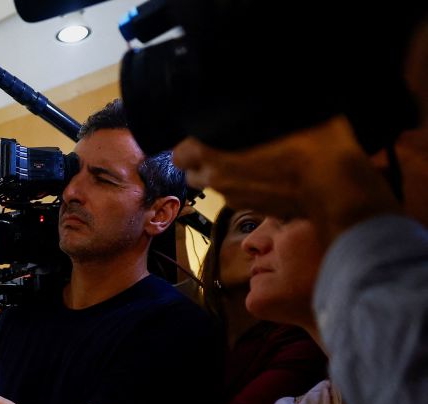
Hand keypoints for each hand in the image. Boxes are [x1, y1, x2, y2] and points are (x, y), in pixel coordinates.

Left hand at [173, 116, 399, 243]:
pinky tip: (266, 175)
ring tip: (246, 160)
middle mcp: (218, 180)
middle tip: (220, 148)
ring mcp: (235, 198)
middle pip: (193, 174)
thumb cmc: (310, 142)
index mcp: (213, 154)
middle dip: (202, 163)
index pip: (180, 154)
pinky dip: (246, 187)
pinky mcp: (255, 210)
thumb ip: (262, 106)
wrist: (334, 186)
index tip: (202, 136)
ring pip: (216, 187)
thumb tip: (263, 83)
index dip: (189, 145)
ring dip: (224, 175)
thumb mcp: (287, 109)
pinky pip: (240, 197)